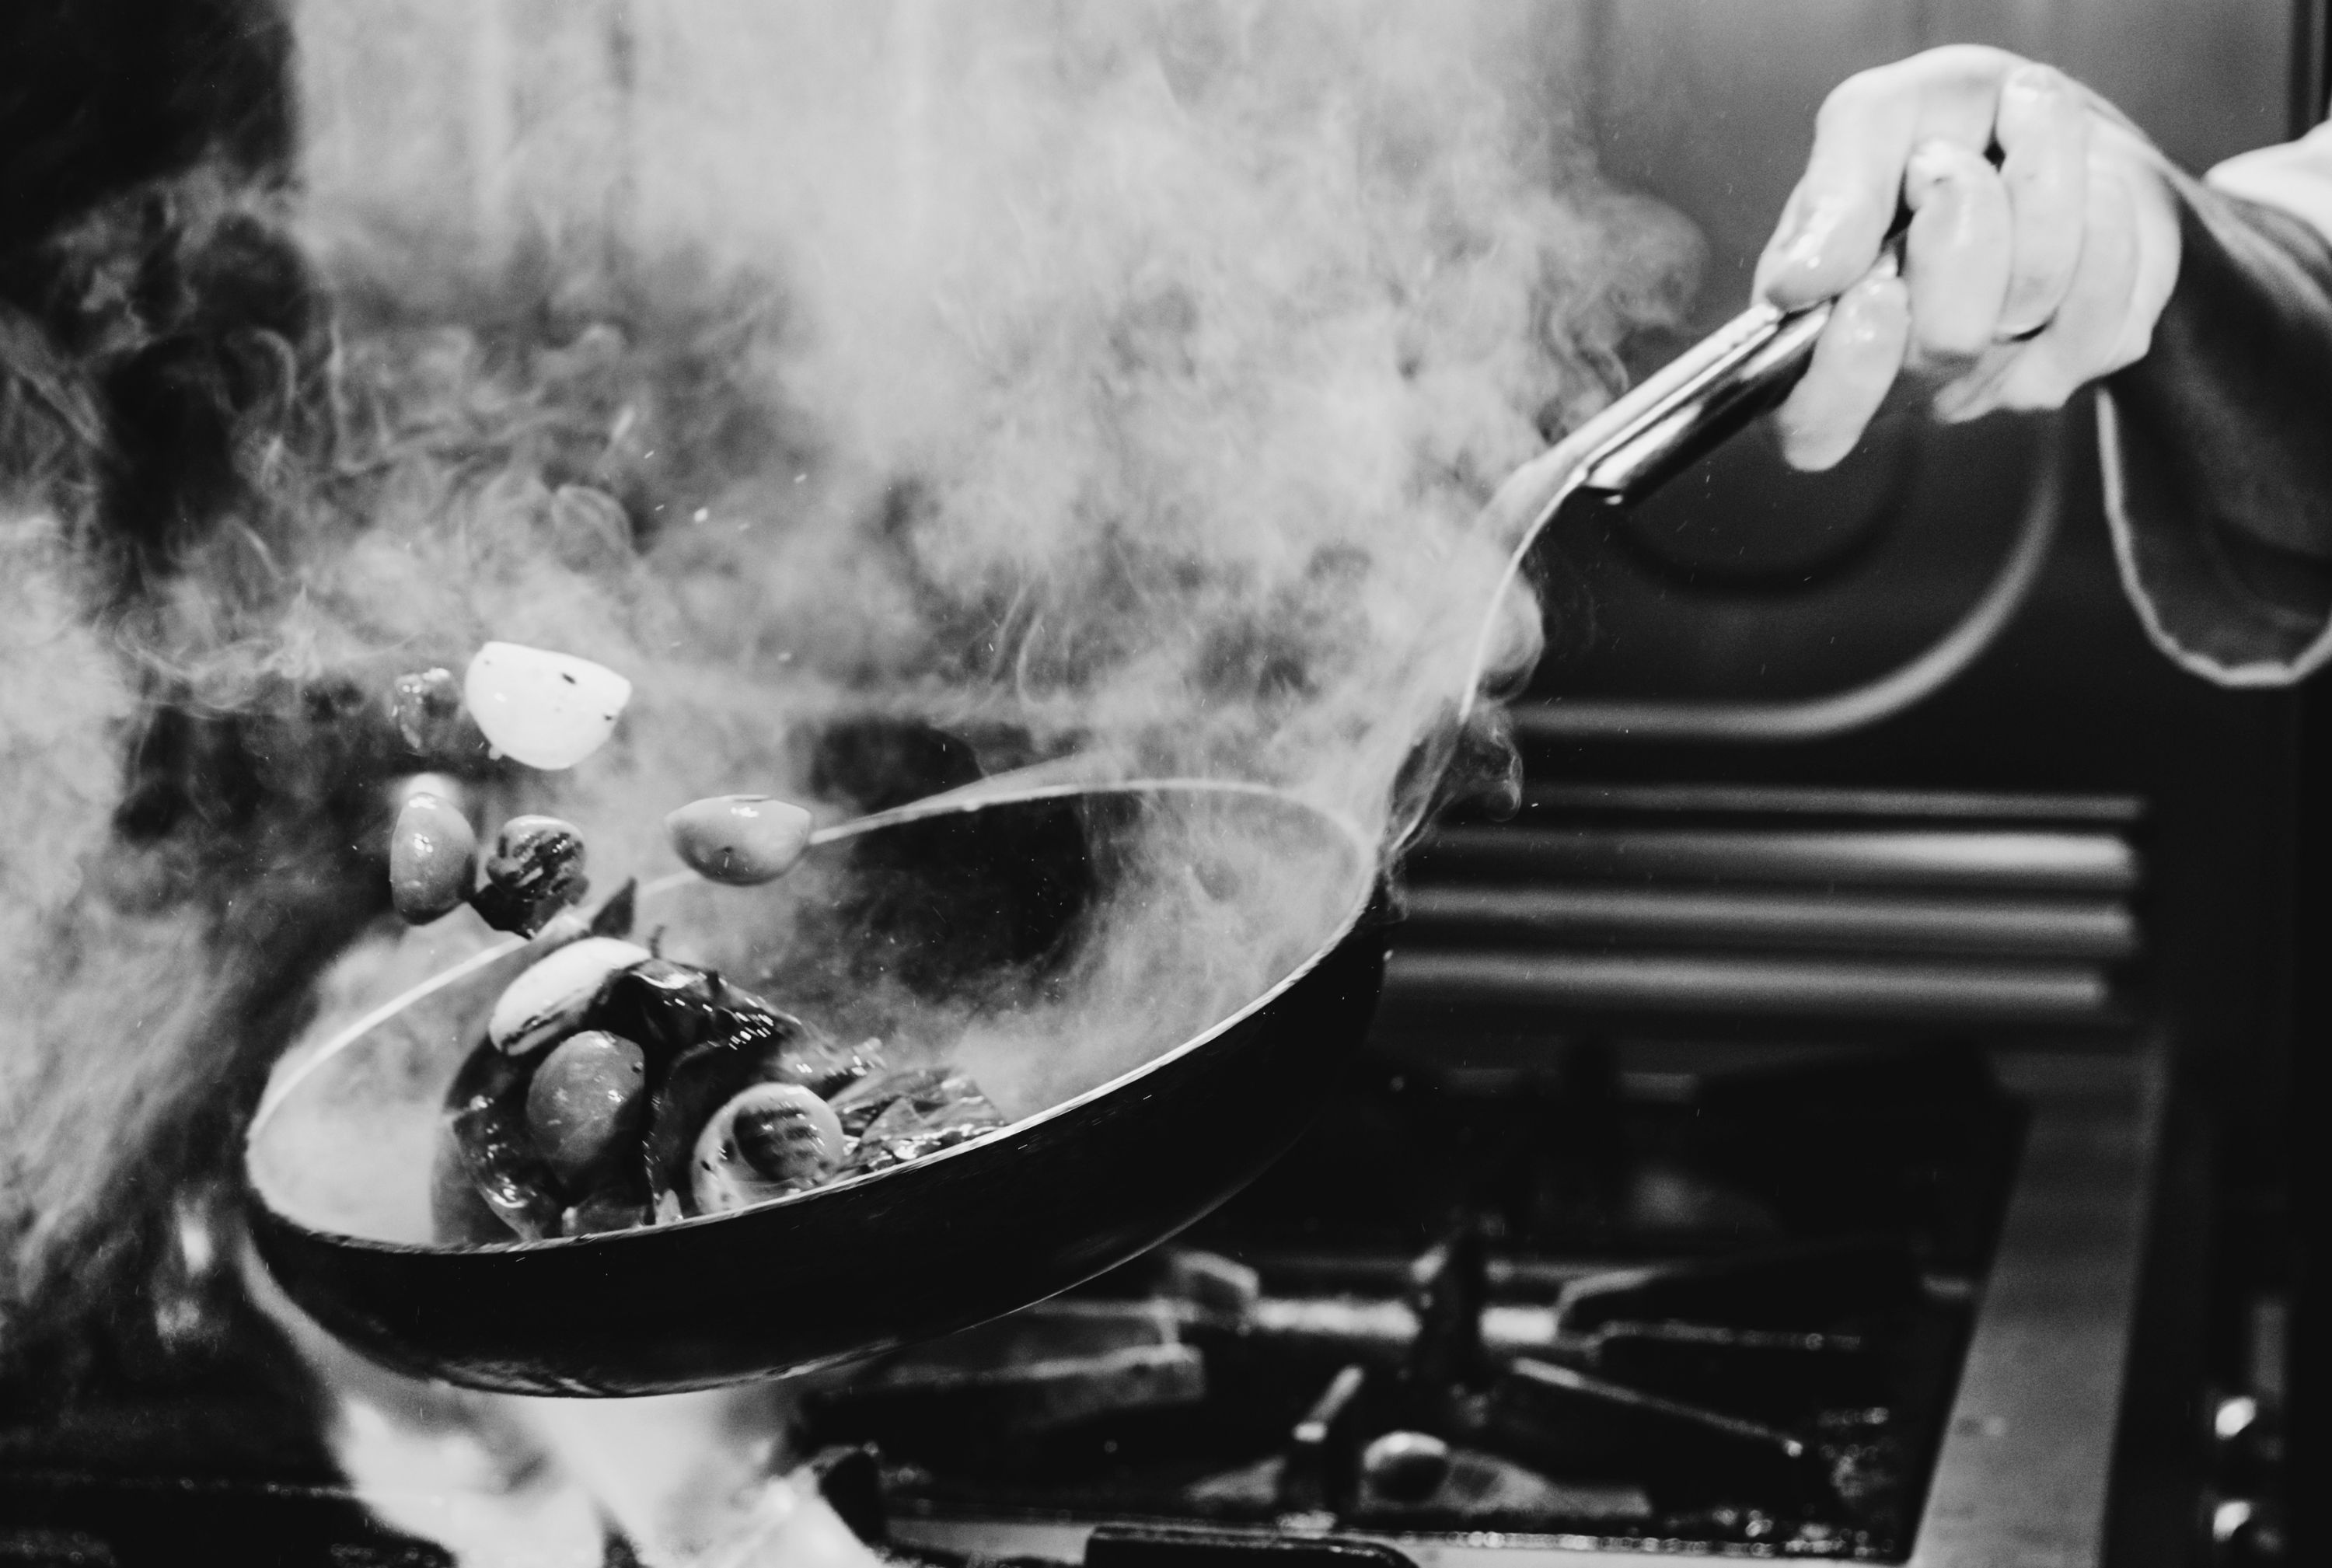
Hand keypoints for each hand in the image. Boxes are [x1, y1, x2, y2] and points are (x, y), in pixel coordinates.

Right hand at [1756, 45, 2182, 469]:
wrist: (2052, 116)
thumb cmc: (1945, 126)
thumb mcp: (1874, 117)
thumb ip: (1832, 190)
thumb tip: (1798, 283)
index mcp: (1825, 339)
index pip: (1815, 429)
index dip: (1849, 371)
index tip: (1876, 285)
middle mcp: (1909, 379)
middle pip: (1944, 342)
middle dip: (1962, 208)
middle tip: (1949, 157)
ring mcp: (2005, 377)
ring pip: (2035, 293)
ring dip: (2041, 180)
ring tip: (2017, 153)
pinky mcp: (2095, 350)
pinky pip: (2109, 278)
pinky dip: (2103, 199)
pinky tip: (2078, 186)